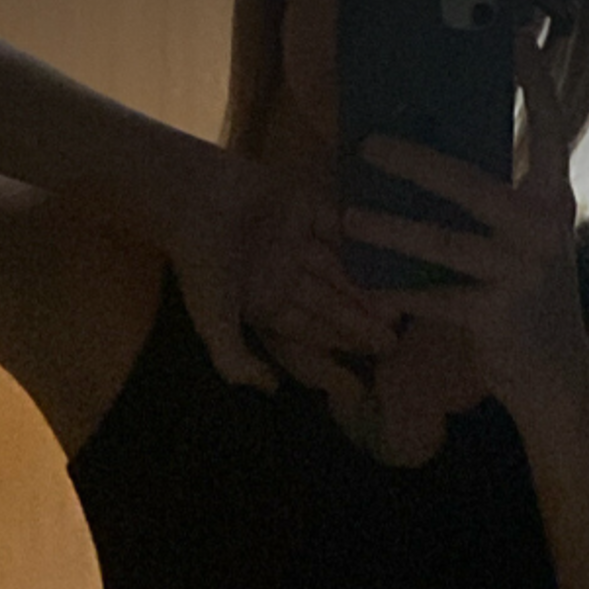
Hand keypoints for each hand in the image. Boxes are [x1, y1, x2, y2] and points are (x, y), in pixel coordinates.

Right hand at [168, 143, 404, 402]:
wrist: (191, 199)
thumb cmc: (202, 265)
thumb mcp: (214, 323)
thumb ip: (236, 362)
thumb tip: (271, 389)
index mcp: (266, 300)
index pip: (313, 326)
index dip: (343, 339)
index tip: (375, 353)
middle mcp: (284, 272)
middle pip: (331, 301)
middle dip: (361, 320)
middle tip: (395, 338)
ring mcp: (294, 238)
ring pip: (338, 268)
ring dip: (365, 287)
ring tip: (396, 308)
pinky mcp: (302, 203)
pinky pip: (337, 226)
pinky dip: (360, 240)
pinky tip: (386, 258)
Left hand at [339, 23, 586, 407]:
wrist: (558, 378)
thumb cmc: (533, 304)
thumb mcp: (529, 244)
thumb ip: (501, 206)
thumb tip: (441, 165)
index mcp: (551, 202)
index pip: (549, 128)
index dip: (533, 83)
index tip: (514, 40)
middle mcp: (540, 229)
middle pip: (468, 181)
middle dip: (413, 162)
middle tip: (368, 146)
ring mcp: (518, 271)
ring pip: (440, 242)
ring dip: (389, 230)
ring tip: (350, 218)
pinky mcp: (495, 314)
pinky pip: (434, 299)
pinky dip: (398, 294)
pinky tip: (367, 285)